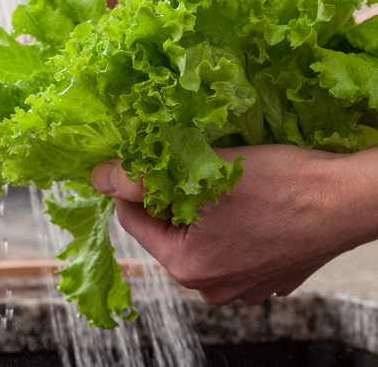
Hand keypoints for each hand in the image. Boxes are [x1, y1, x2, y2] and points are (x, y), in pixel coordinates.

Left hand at [91, 144, 377, 304]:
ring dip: (201, 209)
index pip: (131, 219)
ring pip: (199, 237)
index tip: (147, 159)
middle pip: (165, 230)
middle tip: (191, 166)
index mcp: (187, 267)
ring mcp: (244, 287)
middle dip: (169, 197)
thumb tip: (98, 176)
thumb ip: (137, 178)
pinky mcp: (271, 276)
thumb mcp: (199, 171)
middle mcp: (213, 288)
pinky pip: (233, 245)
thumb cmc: (281, 184)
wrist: (349, 198)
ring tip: (224, 182)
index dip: (134, 184)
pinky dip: (232, 223)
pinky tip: (251, 202)